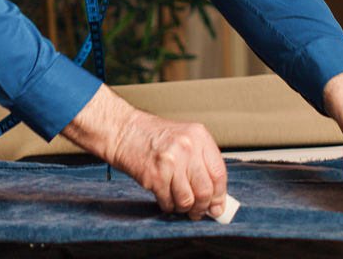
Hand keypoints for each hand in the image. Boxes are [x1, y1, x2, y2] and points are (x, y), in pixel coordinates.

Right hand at [62, 84, 227, 220]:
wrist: (122, 130)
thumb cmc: (152, 136)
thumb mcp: (183, 139)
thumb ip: (200, 162)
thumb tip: (215, 194)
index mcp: (198, 136)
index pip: (219, 173)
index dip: (220, 195)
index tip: (218, 206)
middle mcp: (187, 147)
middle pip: (205, 190)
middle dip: (203, 207)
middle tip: (199, 212)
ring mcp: (170, 162)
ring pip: (187, 200)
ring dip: (185, 209)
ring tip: (180, 205)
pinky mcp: (154, 176)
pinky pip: (168, 202)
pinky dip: (168, 206)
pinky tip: (165, 198)